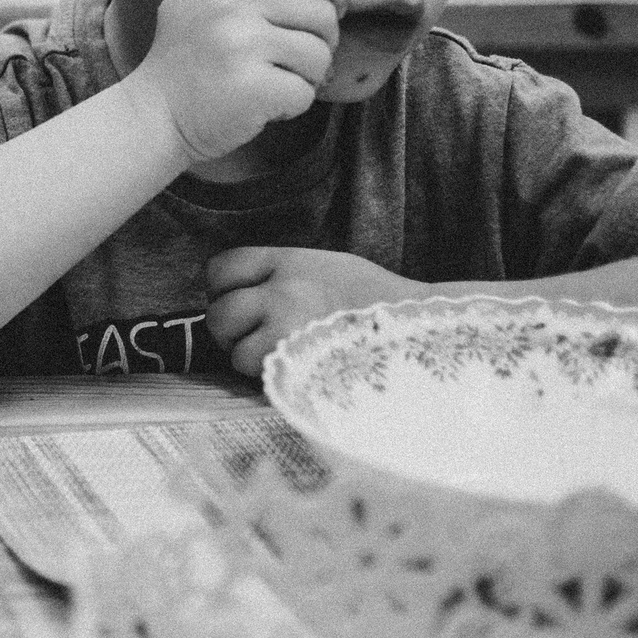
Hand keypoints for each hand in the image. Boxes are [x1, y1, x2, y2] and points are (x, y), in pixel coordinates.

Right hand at [137, 0, 343, 167]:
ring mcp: (241, 46)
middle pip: (322, 14)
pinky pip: (306, 92)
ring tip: (275, 79)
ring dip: (307, 76)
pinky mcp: (252, 88)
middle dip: (318, 40)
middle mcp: (231, 4)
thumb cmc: (179, 54)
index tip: (330, 6)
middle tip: (291, 58)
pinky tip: (266, 104)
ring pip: (319, 54)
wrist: (154, 116)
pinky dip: (293, 105)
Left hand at [205, 246, 418, 377]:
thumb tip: (242, 293)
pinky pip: (257, 374)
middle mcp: (281, 289)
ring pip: (234, 350)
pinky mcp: (297, 360)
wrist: (418, 324)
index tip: (238, 299)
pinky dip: (267, 377)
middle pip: (219, 313)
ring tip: (278, 355)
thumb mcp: (325, 265)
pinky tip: (293, 369)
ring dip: (248, 359)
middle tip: (252, 336)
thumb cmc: (373, 299)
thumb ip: (282, 274)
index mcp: (287, 260)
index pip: (221, 268)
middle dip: (228, 330)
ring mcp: (288, 326)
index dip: (221, 288)